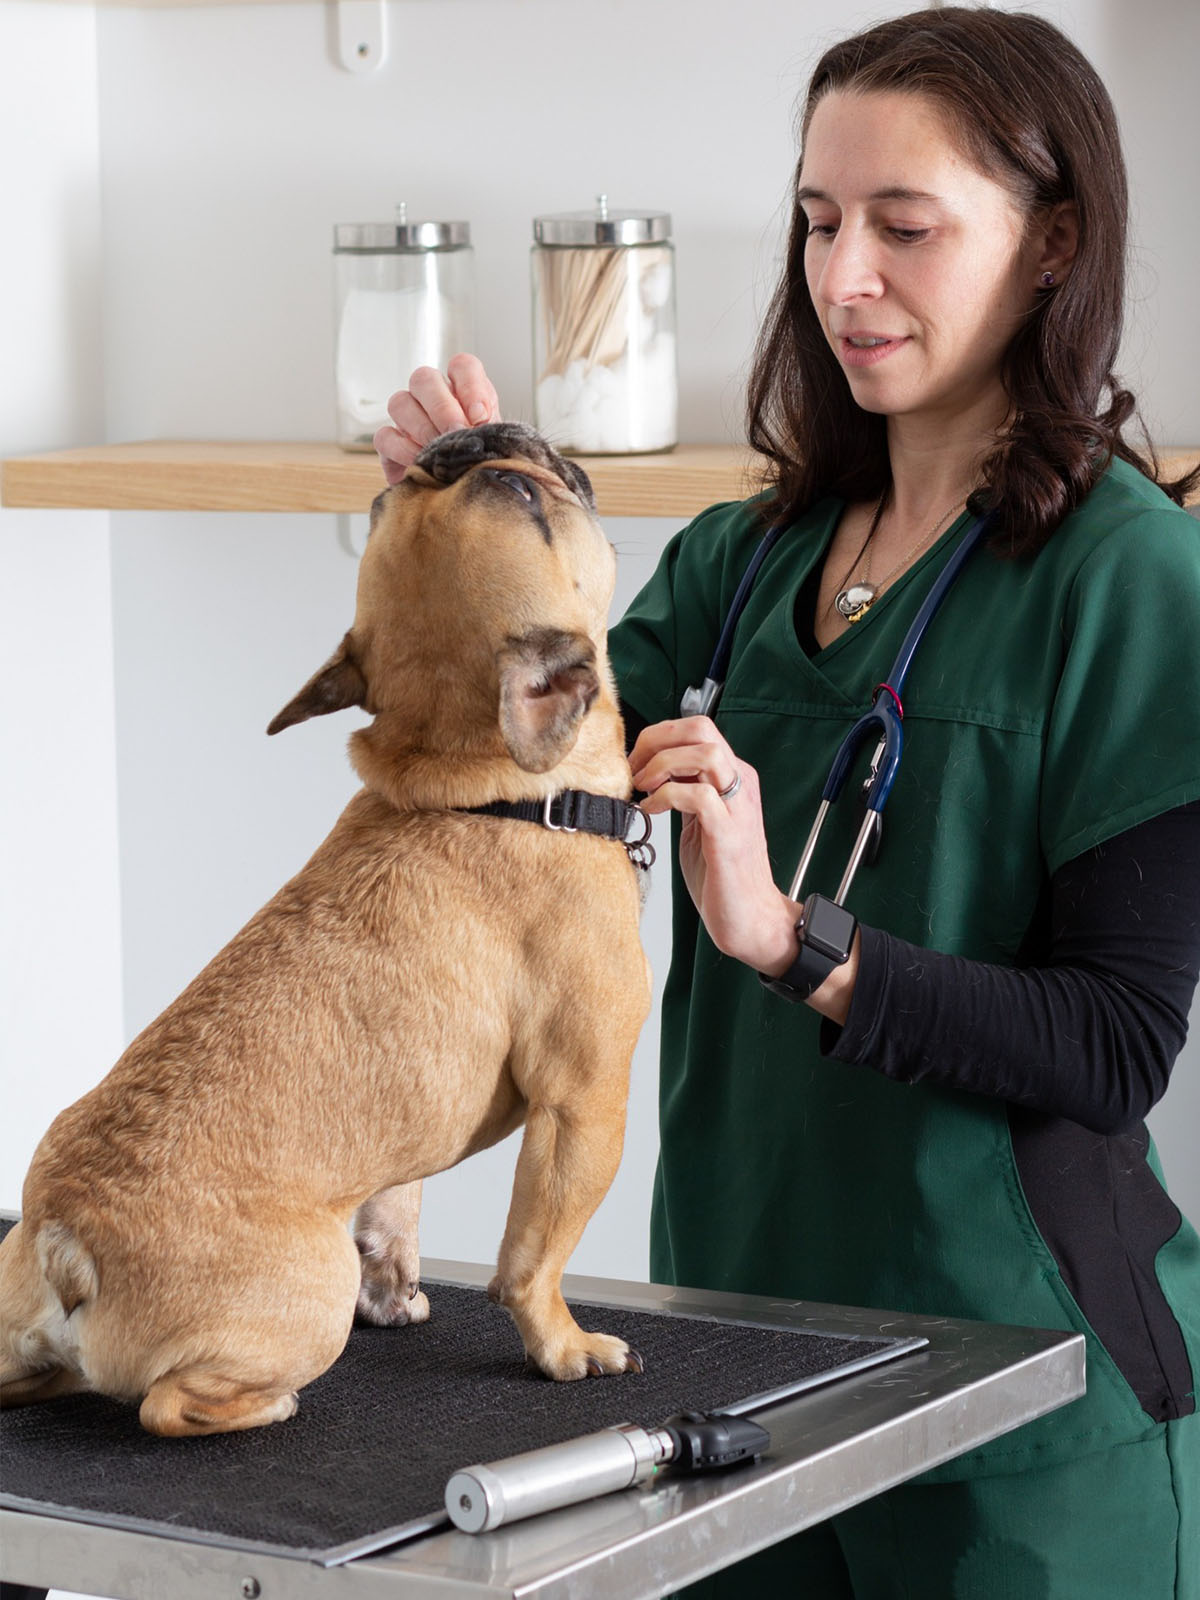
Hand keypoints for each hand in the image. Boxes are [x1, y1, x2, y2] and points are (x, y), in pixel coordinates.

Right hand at [373, 354, 501, 484]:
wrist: (463, 497)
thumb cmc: (481, 466)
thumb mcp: (496, 448)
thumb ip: (493, 433)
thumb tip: (482, 425)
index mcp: (463, 391)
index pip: (462, 366)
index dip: (470, 386)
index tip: (480, 417)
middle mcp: (431, 398)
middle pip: (424, 378)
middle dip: (442, 406)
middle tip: (457, 433)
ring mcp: (407, 418)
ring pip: (399, 402)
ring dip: (421, 427)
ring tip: (439, 452)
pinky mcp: (389, 445)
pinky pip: (385, 436)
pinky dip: (402, 449)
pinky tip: (421, 462)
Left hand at [630, 717, 860, 1020]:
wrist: (749, 918)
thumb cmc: (721, 873)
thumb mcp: (697, 820)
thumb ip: (683, 790)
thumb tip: (651, 769)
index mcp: (732, 776)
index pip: (697, 728)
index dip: (659, 736)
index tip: (635, 761)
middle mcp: (740, 783)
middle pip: (701, 728)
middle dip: (657, 740)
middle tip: (634, 769)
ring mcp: (737, 807)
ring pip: (705, 752)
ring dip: (663, 764)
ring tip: (644, 787)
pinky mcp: (728, 833)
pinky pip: (698, 795)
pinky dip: (665, 797)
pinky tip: (650, 813)